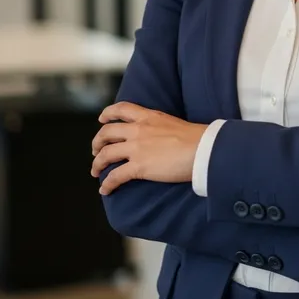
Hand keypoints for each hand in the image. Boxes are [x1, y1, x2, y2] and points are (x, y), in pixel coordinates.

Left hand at [90, 102, 207, 194]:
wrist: (202, 149)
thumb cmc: (196, 138)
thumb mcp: (174, 123)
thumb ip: (160, 127)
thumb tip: (160, 137)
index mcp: (149, 117)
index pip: (122, 109)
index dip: (108, 113)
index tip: (102, 119)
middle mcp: (138, 130)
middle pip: (107, 132)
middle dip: (97, 142)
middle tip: (96, 150)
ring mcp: (137, 148)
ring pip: (105, 154)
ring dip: (97, 164)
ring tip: (96, 172)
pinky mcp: (139, 166)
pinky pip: (115, 176)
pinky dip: (107, 184)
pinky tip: (105, 190)